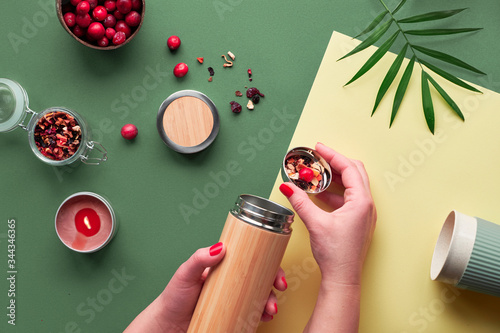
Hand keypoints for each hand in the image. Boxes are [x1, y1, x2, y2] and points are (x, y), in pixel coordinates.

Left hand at [124, 242, 286, 332]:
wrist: (166, 326)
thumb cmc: (173, 298)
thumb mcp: (185, 273)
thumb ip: (199, 258)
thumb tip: (220, 247)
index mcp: (223, 267)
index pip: (250, 259)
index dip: (267, 262)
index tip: (275, 269)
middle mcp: (231, 282)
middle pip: (260, 278)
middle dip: (274, 283)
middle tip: (278, 288)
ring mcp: (232, 300)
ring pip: (259, 297)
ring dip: (270, 301)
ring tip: (270, 309)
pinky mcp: (232, 316)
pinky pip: (252, 314)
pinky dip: (262, 316)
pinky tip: (263, 317)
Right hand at [280, 142, 376, 284]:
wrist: (343, 279)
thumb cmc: (336, 254)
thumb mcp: (315, 223)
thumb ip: (301, 202)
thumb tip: (287, 187)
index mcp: (361, 202)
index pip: (349, 168)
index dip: (332, 155)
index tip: (318, 147)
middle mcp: (367, 205)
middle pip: (354, 172)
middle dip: (335, 162)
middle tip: (318, 157)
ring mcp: (364, 214)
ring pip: (352, 185)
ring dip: (335, 178)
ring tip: (316, 175)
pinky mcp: (358, 221)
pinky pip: (349, 198)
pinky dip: (335, 192)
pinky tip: (320, 195)